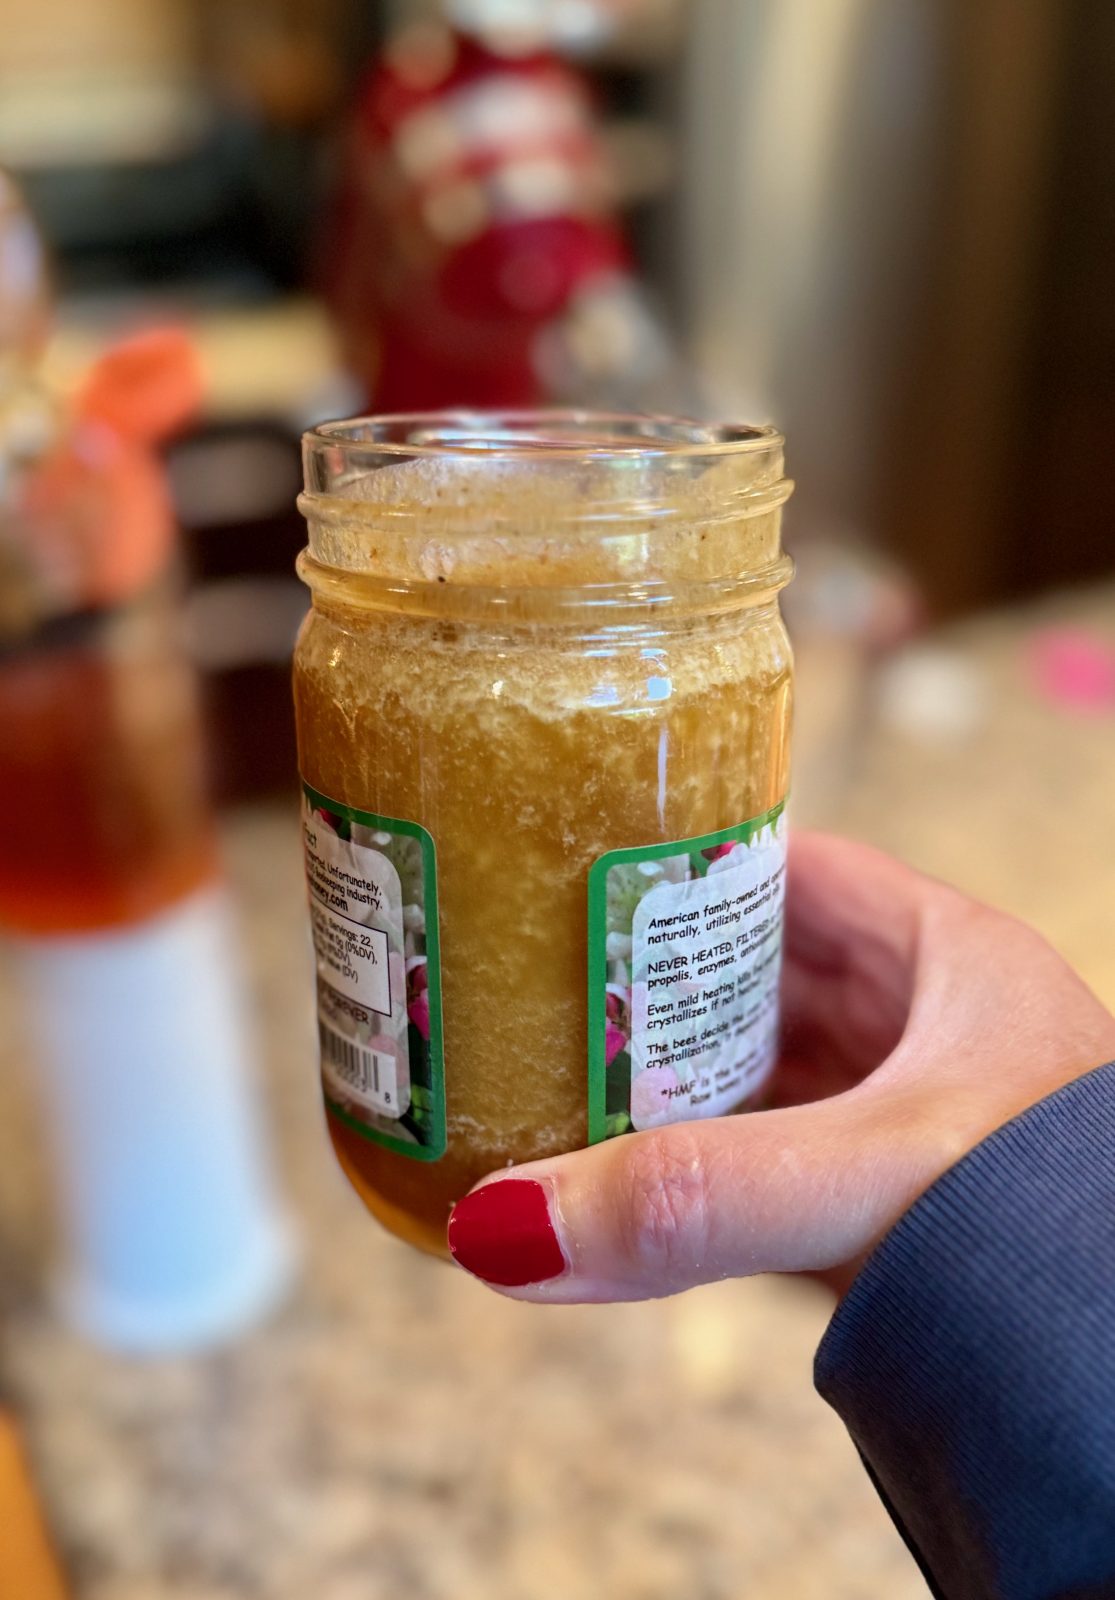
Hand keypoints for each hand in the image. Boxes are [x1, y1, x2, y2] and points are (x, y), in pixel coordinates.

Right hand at [447, 833, 1114, 1300]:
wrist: (1110, 1379)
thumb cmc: (1067, 1232)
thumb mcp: (873, 1173)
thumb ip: (700, 1196)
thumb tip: (514, 1219)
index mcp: (944, 958)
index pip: (789, 866)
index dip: (686, 857)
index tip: (579, 867)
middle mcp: (919, 1029)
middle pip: (753, 975)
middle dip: (649, 982)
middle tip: (537, 986)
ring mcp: (899, 1124)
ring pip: (752, 1077)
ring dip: (664, 1085)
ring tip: (550, 1078)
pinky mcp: (881, 1217)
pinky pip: (761, 1173)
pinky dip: (691, 1179)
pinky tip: (615, 1191)